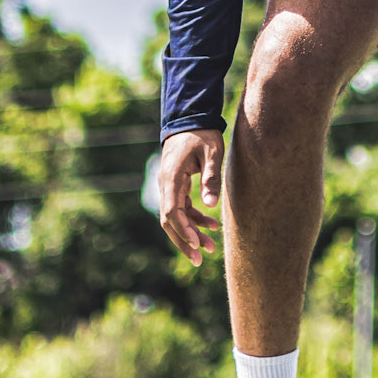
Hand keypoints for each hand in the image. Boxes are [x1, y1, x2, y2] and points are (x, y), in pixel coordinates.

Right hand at [157, 128, 223, 265]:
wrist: (191, 118)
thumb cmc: (203, 134)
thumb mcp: (212, 152)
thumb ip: (211, 177)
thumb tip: (211, 204)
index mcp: (172, 176)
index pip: (172, 211)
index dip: (183, 230)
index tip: (197, 244)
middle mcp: (166, 184)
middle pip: (169, 221)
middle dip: (184, 241)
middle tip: (199, 259)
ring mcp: (169, 186)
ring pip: (175, 218)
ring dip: (190, 233)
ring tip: (210, 248)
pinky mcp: (176, 186)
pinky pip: (181, 208)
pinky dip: (194, 219)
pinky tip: (211, 226)